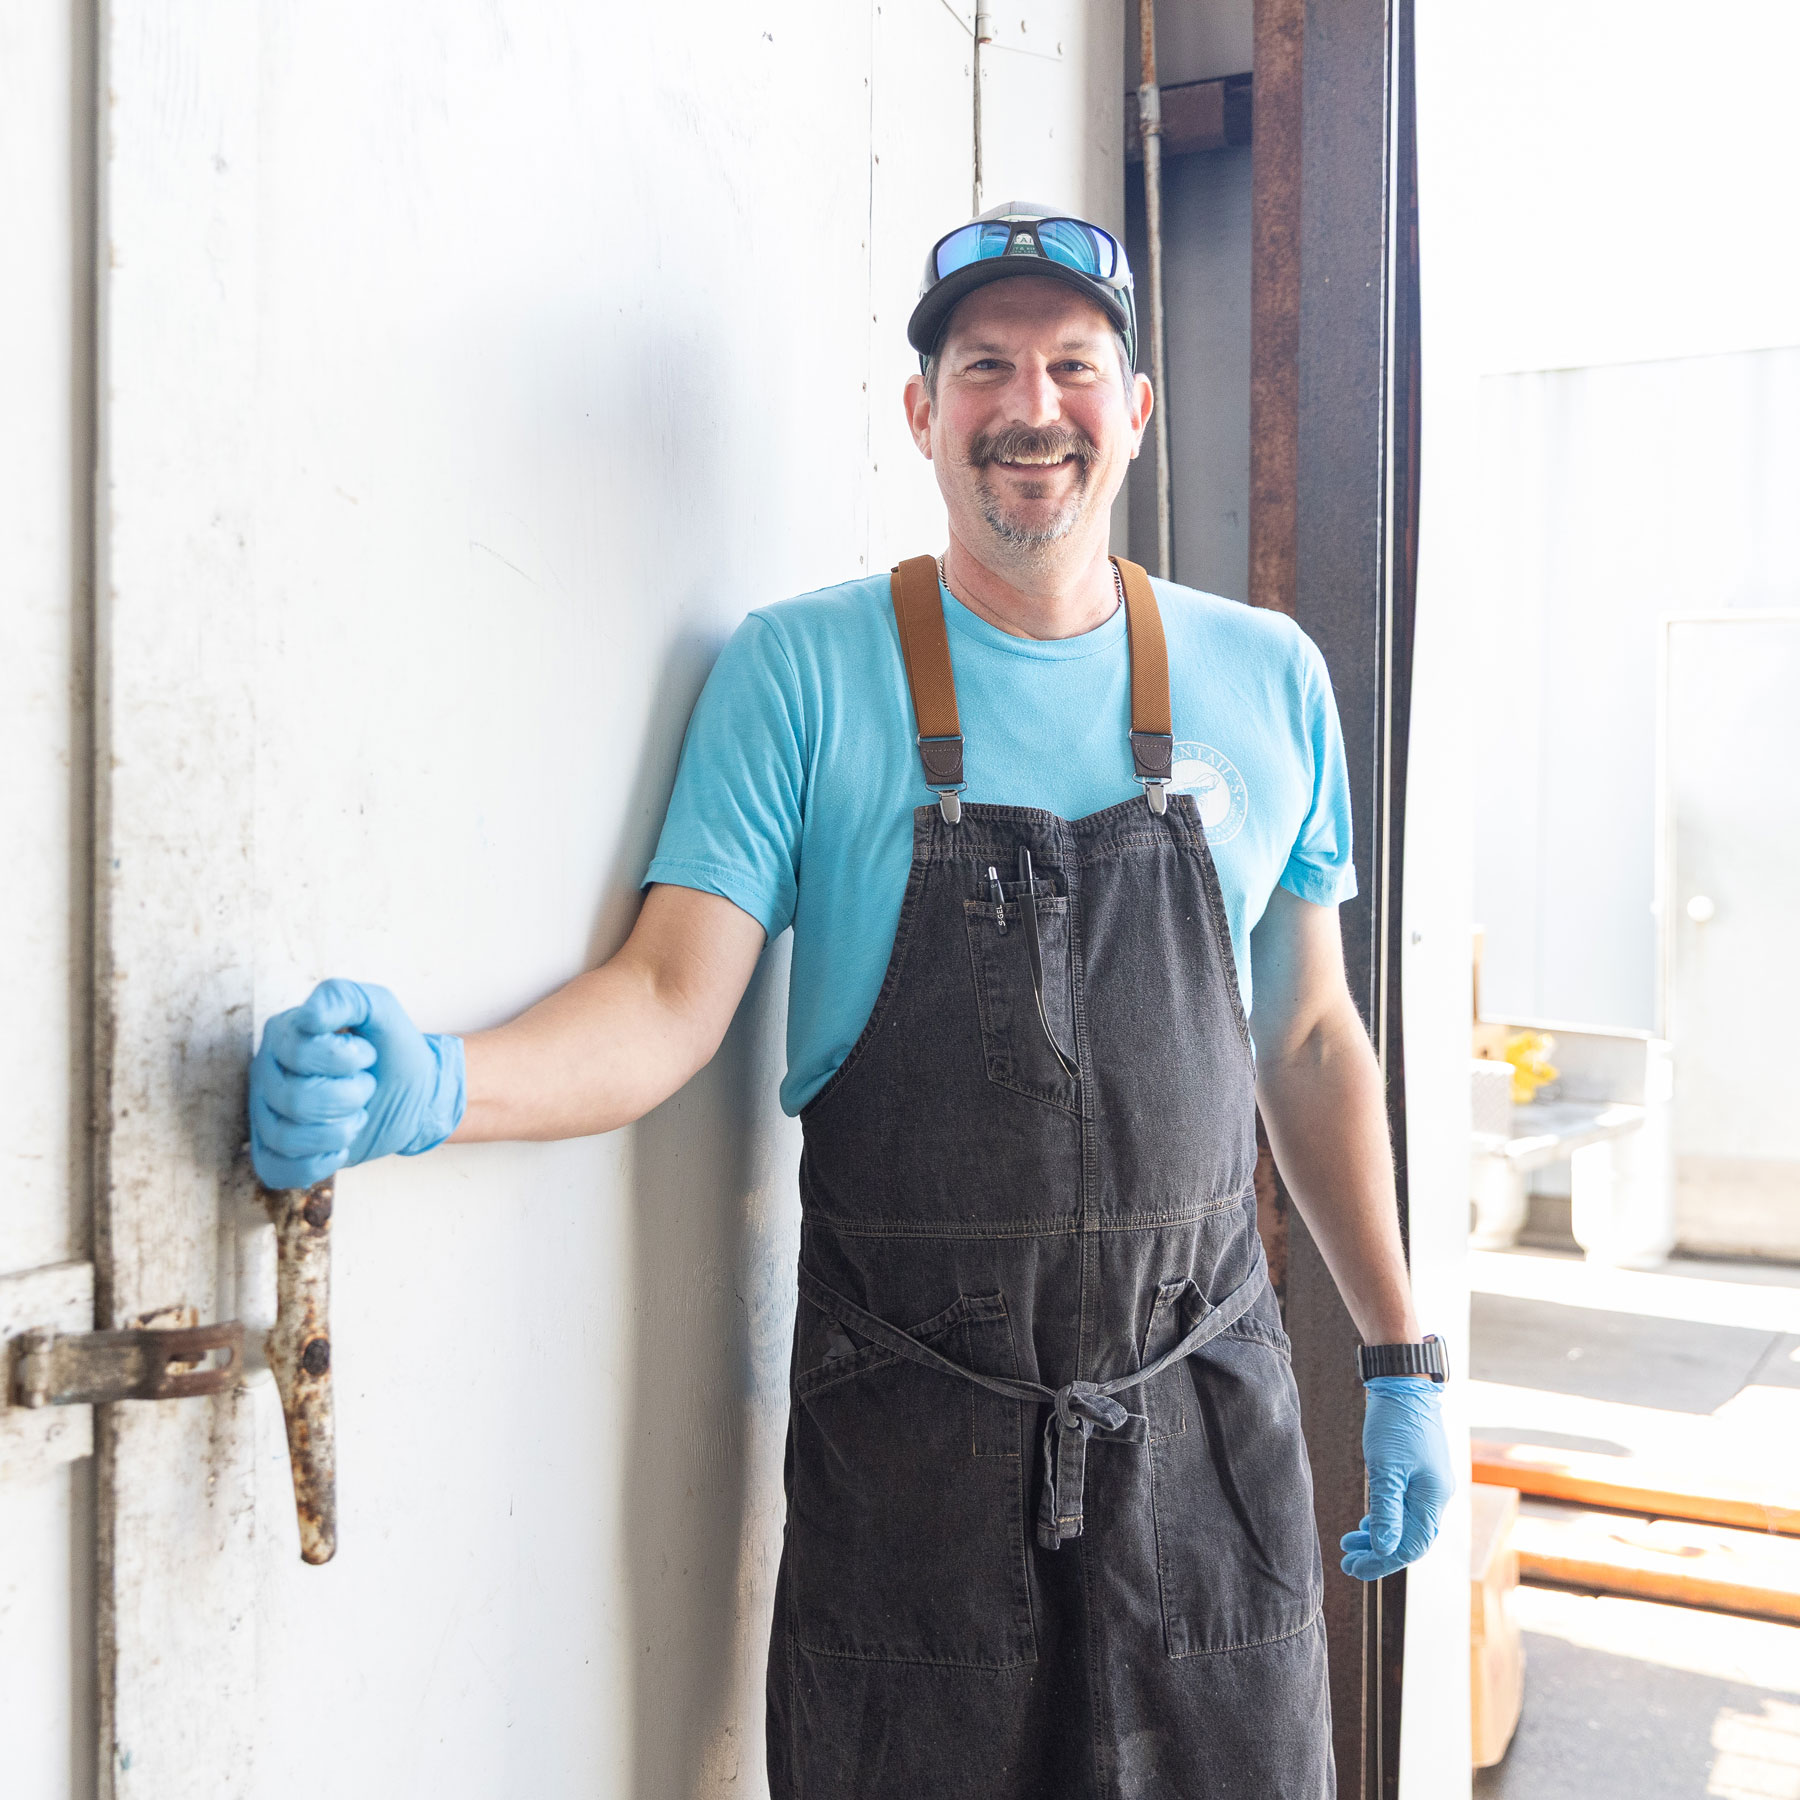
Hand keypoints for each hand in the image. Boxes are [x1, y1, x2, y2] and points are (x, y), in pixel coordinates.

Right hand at [249, 979, 465, 1189]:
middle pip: (296, 1099)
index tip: (367, 1053)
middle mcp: (266, 1071)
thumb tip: (308, 1017)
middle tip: (366, 1087)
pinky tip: (340, 1148)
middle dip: (350, 1097)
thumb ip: (346, 998)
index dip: (348, 1060)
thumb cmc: (392, 1049)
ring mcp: (265, 1112)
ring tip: (357, 1115)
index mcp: (284, 1033)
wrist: (414, 1095)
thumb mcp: (381, 1010)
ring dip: (340, 1132)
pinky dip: (317, 1164)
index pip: (302, 1054)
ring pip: (286, 1136)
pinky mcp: (274, 1150)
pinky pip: (276, 1169)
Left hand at [1339, 1376, 1452, 1580]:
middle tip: (1347, 1560)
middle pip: (1410, 1538)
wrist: (1404, 1383)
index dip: (1382, 1561)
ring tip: (1350, 1542)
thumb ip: (1386, 1510)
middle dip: (1378, 1552)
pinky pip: (1405, 1506)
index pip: (1412, 1545)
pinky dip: (1385, 1517)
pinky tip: (1368, 1521)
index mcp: (1433, 1497)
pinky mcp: (1418, 1471)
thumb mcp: (1386, 1467)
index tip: (1354, 1568)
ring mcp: (1428, 1483)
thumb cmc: (1395, 1422)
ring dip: (1379, 1535)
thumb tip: (1385, 1549)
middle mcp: (1435, 1495)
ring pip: (1406, 1522)